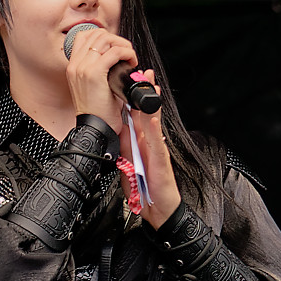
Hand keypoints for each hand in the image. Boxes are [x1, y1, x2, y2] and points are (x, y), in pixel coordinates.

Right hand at [62, 23, 136, 128]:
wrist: (95, 128)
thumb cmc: (98, 110)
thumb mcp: (94, 85)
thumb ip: (99, 68)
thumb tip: (114, 54)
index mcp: (73, 67)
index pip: (83, 36)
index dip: (103, 36)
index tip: (114, 47)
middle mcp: (75, 65)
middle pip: (95, 34)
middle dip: (115, 39)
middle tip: (125, 53)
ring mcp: (83, 68)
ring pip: (105, 39)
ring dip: (122, 45)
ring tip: (129, 57)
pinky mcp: (95, 73)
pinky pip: (114, 52)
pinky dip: (127, 53)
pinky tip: (131, 63)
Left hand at [125, 73, 182, 227]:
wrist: (158, 207)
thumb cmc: (145, 185)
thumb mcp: (130, 160)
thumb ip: (126, 143)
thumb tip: (119, 126)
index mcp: (142, 141)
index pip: (138, 115)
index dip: (134, 97)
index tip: (132, 79)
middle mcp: (151, 142)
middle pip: (147, 114)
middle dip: (146, 93)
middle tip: (144, 72)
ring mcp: (157, 149)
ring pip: (154, 124)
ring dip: (152, 105)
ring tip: (151, 87)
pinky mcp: (161, 161)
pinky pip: (157, 144)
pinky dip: (155, 131)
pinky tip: (153, 120)